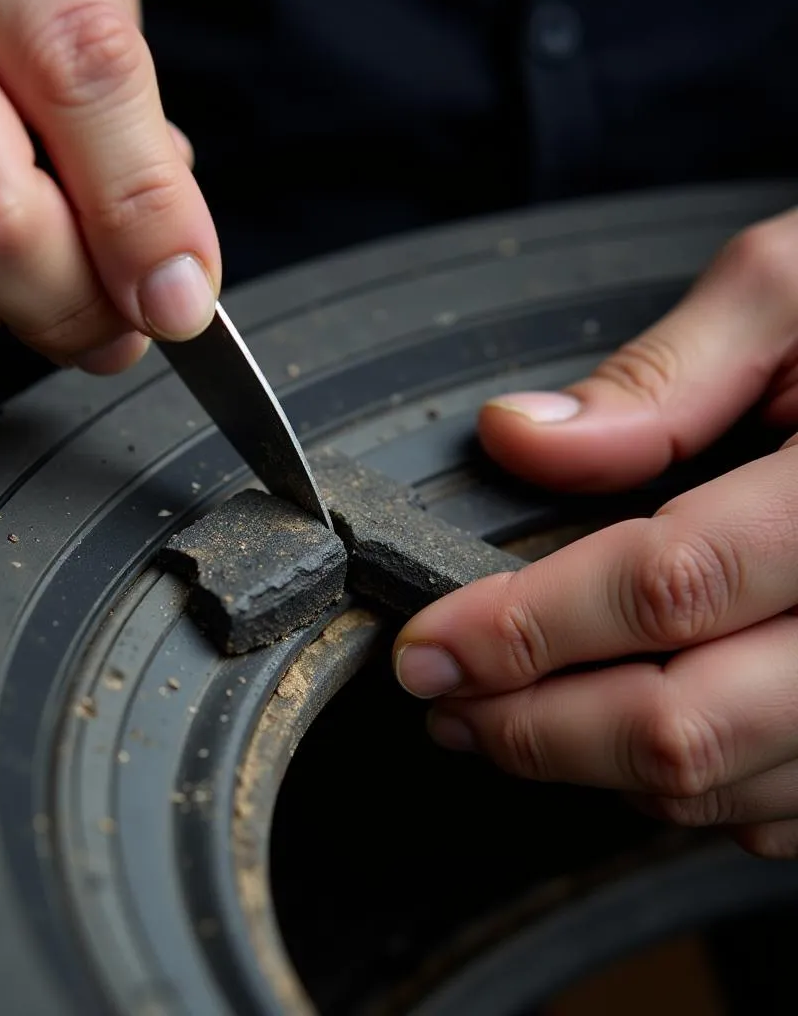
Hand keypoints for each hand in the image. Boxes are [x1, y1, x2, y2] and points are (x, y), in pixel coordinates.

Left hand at [393, 206, 797, 858]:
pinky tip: (633, 739)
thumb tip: (523, 438)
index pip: (666, 588)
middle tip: (447, 703)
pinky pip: (794, 813)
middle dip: (534, 729)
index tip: (427, 649)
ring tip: (506, 724)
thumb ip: (666, 375)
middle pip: (687, 724)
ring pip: (731, 789)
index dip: (523, 631)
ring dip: (593, 770)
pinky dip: (692, 791)